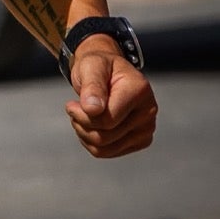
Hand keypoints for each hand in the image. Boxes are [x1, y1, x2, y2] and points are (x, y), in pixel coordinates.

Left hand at [64, 37, 157, 157]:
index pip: (106, 120)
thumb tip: (93, 109)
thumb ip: (92, 86)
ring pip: (104, 149)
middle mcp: (149, 111)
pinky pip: (107, 153)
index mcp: (139, 90)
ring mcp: (147, 128)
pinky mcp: (140, 140)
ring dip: (84, 134)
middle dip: (81, 124)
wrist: (106, 73)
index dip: (81, 115)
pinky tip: (90, 125)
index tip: (70, 103)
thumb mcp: (90, 66)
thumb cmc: (97, 67)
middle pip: (104, 136)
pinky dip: (91, 142)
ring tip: (81, 116)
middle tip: (74, 108)